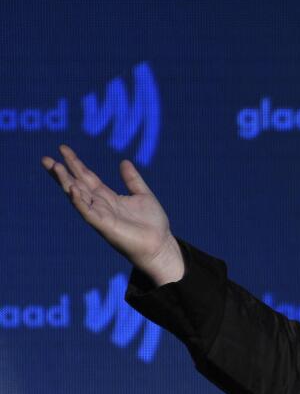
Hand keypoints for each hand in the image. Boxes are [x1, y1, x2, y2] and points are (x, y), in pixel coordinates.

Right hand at [41, 144, 184, 285]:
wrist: (160, 245)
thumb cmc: (152, 224)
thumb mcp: (143, 195)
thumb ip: (132, 180)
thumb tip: (123, 161)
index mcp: (108, 196)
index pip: (87, 176)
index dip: (75, 163)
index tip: (63, 148)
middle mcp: (100, 204)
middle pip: (76, 184)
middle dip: (61, 172)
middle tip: (45, 159)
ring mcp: (100, 215)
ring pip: (77, 196)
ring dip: (65, 182)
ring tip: (55, 167)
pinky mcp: (103, 225)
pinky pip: (87, 212)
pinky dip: (79, 201)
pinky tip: (72, 189)